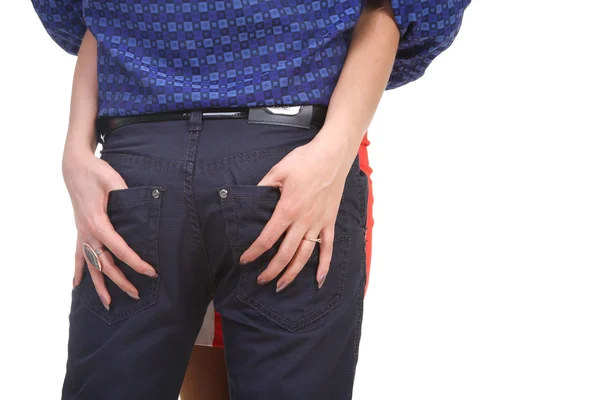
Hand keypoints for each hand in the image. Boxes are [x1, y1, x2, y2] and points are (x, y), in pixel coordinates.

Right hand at [63, 149, 157, 309]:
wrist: (76, 166)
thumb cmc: (96, 172)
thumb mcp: (115, 181)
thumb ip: (128, 196)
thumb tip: (145, 207)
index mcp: (99, 223)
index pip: (120, 250)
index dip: (136, 263)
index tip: (151, 272)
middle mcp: (88, 232)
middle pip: (105, 264)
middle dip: (121, 281)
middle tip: (137, 294)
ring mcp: (82, 233)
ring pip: (90, 265)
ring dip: (98, 285)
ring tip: (107, 304)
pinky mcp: (80, 230)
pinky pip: (78, 255)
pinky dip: (78, 270)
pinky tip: (76, 285)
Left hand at [239, 131, 356, 291]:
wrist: (332, 156)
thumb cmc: (304, 161)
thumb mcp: (277, 171)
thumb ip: (263, 187)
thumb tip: (251, 199)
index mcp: (287, 209)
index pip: (267, 238)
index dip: (255, 252)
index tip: (245, 260)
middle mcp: (303, 221)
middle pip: (285, 254)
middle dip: (271, 270)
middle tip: (261, 281)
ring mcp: (318, 223)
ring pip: (304, 255)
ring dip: (292, 273)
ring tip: (281, 285)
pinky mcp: (329, 222)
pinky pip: (328, 247)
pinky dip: (324, 265)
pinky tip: (319, 279)